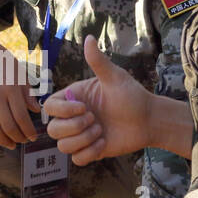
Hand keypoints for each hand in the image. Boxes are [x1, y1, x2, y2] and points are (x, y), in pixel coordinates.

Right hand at [0, 28, 40, 148]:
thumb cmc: (3, 61)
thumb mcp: (20, 73)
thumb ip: (27, 93)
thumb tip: (36, 111)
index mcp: (11, 88)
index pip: (21, 117)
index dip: (28, 131)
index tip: (33, 137)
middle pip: (8, 126)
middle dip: (18, 138)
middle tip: (24, 141)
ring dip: (4, 141)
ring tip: (12, 144)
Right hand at [42, 35, 152, 164]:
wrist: (149, 120)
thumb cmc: (132, 95)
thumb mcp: (115, 78)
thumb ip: (98, 62)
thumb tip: (88, 38)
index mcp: (74, 99)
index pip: (49, 107)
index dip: (62, 111)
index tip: (84, 108)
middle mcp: (73, 118)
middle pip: (52, 130)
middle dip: (74, 128)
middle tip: (96, 120)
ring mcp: (81, 136)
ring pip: (62, 147)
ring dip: (83, 140)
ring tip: (101, 132)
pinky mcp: (90, 151)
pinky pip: (76, 160)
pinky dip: (89, 153)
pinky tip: (104, 143)